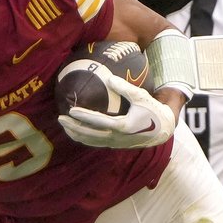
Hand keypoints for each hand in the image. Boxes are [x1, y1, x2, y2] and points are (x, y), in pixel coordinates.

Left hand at [57, 74, 174, 149]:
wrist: (162, 130)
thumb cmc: (152, 111)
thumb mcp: (141, 97)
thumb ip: (125, 88)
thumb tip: (108, 77)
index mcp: (123, 126)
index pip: (98, 122)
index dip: (84, 117)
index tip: (71, 110)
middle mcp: (117, 137)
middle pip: (89, 135)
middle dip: (73, 128)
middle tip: (60, 118)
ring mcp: (115, 143)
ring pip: (90, 141)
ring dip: (76, 134)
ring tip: (64, 126)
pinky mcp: (115, 145)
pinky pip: (95, 142)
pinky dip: (84, 138)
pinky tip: (76, 131)